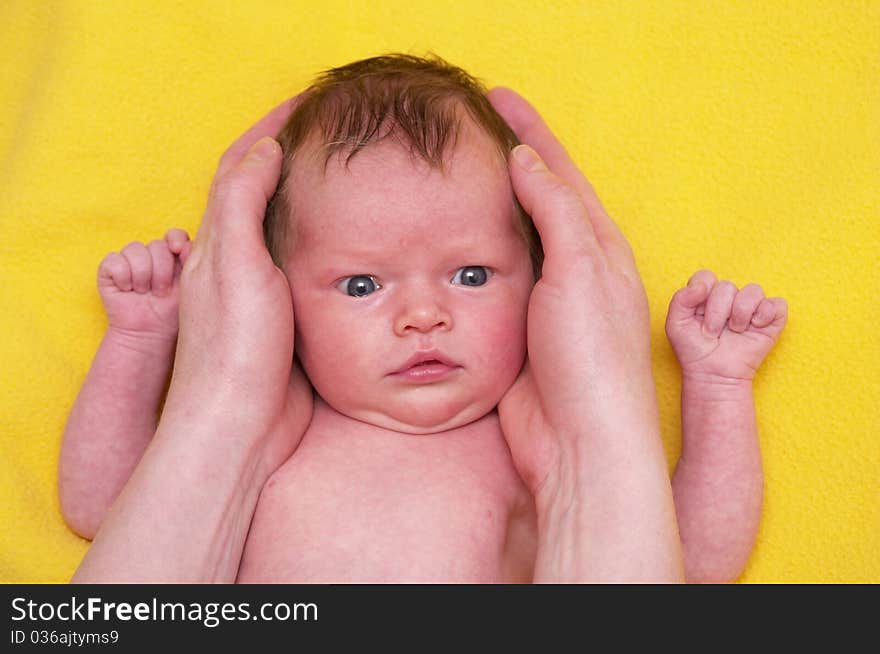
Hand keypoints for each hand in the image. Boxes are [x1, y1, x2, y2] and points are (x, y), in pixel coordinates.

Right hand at [98, 229, 190, 342]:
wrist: (149, 334)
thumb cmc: (171, 313)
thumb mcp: (188, 288)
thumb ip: (190, 263)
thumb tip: (185, 244)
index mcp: (172, 257)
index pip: (175, 235)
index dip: (175, 239)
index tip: (177, 251)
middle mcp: (151, 255)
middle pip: (157, 245)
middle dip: (161, 271)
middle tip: (161, 293)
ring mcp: (129, 260)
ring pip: (135, 249)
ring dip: (142, 275)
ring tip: (144, 293)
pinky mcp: (109, 269)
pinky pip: (114, 260)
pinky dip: (123, 277)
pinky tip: (127, 290)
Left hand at [162, 99, 311, 475]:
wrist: (239, 426)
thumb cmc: (235, 349)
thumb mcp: (235, 264)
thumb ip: (242, 201)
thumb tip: (266, 148)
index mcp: (218, 242)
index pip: (242, 166)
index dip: (273, 127)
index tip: (310, 102)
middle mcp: (233, 262)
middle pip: (259, 192)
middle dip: (291, 155)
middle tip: (334, 134)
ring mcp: (258, 292)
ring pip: (284, 229)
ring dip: (308, 196)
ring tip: (347, 177)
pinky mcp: (282, 320)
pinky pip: (303, 266)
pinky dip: (324, 241)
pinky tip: (351, 245)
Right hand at [490, 88, 681, 580]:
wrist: (580, 443)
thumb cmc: (593, 358)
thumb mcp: (581, 270)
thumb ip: (556, 211)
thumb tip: (526, 160)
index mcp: (599, 245)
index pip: (560, 171)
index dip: (529, 130)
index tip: (495, 96)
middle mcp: (574, 268)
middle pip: (535, 198)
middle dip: (505, 160)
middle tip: (466, 128)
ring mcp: (544, 300)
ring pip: (509, 237)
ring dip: (484, 204)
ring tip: (451, 173)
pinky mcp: (516, 329)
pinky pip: (489, 277)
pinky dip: (470, 251)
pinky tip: (446, 240)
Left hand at [666, 270, 787, 381]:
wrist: (712, 375)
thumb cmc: (693, 350)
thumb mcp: (676, 324)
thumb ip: (680, 299)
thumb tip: (702, 286)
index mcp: (706, 295)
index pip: (706, 277)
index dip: (701, 294)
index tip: (697, 315)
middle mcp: (729, 298)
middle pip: (727, 287)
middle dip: (717, 313)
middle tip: (712, 333)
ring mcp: (751, 307)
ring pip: (753, 290)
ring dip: (740, 314)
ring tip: (734, 331)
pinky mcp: (771, 319)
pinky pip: (777, 304)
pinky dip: (765, 314)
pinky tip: (755, 327)